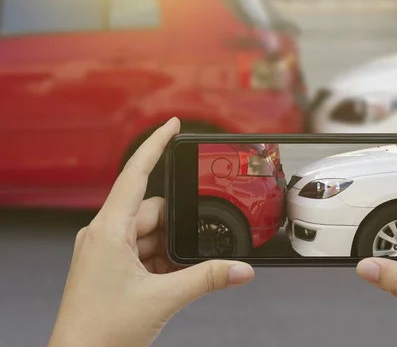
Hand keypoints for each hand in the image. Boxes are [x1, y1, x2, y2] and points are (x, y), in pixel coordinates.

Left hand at [48, 118, 254, 346]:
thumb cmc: (101, 332)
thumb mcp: (163, 299)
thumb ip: (207, 279)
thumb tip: (241, 269)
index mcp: (108, 230)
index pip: (135, 174)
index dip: (155, 145)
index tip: (172, 125)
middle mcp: (104, 234)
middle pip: (153, 212)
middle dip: (177, 228)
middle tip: (196, 248)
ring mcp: (105, 251)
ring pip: (150, 234)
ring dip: (169, 250)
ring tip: (176, 277)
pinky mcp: (110, 266)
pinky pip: (143, 251)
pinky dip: (161, 262)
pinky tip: (170, 280)